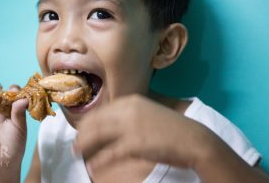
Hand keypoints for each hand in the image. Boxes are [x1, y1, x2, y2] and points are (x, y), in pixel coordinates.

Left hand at [73, 94, 209, 179]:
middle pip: (94, 122)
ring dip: (84, 145)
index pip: (99, 111)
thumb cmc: (170, 128)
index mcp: (129, 101)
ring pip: (97, 135)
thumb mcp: (146, 112)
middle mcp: (127, 110)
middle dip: (81, 134)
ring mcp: (130, 126)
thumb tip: (107, 123)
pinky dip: (98, 161)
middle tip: (75, 145)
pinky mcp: (135, 144)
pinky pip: (110, 153)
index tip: (80, 131)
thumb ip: (127, 114)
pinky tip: (92, 167)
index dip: (86, 123)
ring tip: (77, 153)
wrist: (193, 139)